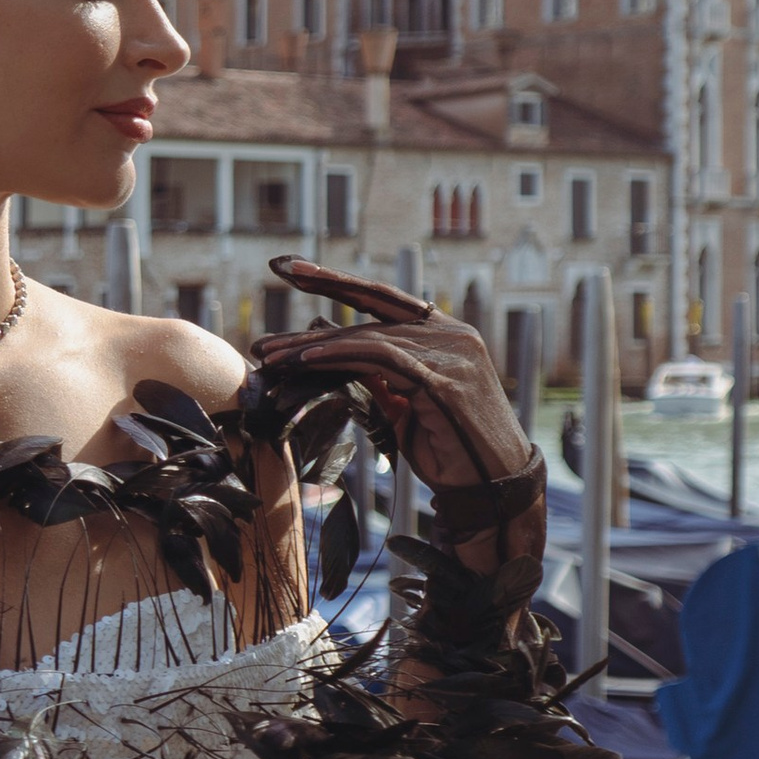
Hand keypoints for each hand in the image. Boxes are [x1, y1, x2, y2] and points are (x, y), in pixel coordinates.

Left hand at [250, 261, 543, 598]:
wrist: (493, 489)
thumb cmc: (452, 452)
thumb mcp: (405, 407)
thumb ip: (376, 376)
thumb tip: (330, 349)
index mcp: (446, 334)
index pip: (384, 298)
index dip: (337, 282)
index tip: (292, 269)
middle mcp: (452, 334)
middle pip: (369, 317)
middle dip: (311, 325)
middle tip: (266, 333)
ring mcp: (452, 353)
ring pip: (369, 338)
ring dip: (313, 348)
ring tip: (272, 358)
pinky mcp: (444, 379)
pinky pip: (380, 359)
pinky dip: (339, 356)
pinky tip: (304, 362)